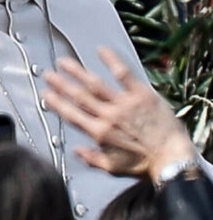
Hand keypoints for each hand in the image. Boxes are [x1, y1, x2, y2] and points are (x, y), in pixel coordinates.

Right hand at [43, 47, 195, 181]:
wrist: (172, 159)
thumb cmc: (146, 165)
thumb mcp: (114, 168)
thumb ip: (92, 158)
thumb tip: (76, 151)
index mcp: (100, 133)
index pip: (72, 114)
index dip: (56, 103)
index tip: (46, 94)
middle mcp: (108, 116)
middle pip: (79, 96)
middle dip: (61, 84)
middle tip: (49, 74)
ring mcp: (123, 104)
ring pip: (95, 84)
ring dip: (77, 72)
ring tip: (64, 62)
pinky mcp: (140, 95)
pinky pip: (123, 74)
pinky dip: (112, 61)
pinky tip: (101, 51)